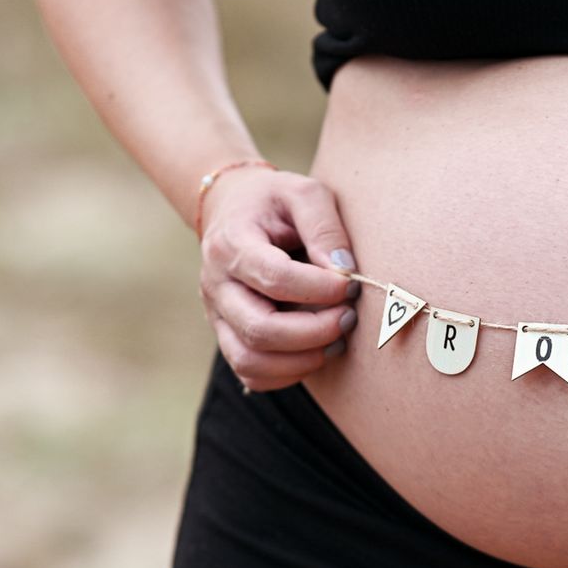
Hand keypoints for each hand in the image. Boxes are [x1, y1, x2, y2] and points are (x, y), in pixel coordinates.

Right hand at [197, 165, 360, 391]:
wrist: (233, 210)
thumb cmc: (274, 202)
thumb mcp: (304, 193)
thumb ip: (325, 227)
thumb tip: (344, 272)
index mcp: (231, 243)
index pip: (274, 277)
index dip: (318, 289)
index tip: (351, 285)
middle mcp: (216, 284)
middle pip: (260, 329)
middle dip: (314, 332)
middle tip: (349, 318)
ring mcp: (217, 315)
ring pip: (250, 359)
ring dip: (302, 360)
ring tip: (336, 341)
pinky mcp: (227, 335)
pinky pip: (251, 373)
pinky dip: (287, 374)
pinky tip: (315, 352)